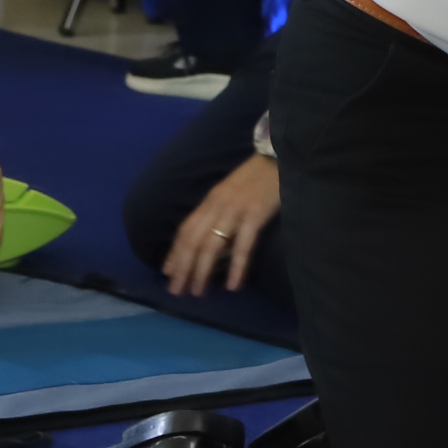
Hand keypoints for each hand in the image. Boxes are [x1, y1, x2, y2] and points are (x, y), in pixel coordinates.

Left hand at [161, 155, 281, 295]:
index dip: (175, 252)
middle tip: (176, 291)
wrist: (279, 155)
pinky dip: (236, 266)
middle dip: (182, 267)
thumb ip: (218, 211)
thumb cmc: (256, 176)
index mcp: (211, 200)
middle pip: (193, 240)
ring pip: (212, 245)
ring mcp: (236, 210)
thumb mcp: (231, 191)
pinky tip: (232, 285)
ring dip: (201, 270)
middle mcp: (218, 205)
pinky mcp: (256, 214)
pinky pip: (243, 244)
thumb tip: (208, 239)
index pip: (186, 229)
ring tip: (197, 292)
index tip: (168, 273)